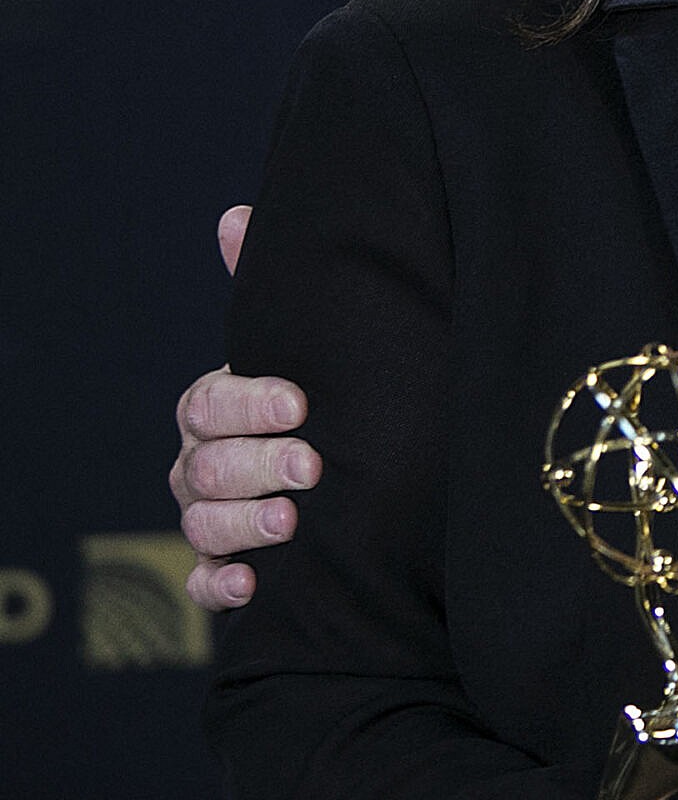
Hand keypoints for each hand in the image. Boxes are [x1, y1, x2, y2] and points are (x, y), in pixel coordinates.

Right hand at [169, 204, 318, 610]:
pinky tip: (253, 582)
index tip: (300, 401)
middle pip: (205, 467)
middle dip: (257, 465)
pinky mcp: (225, 568)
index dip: (249, 403)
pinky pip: (202, 584)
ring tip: (293, 521)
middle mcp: (203, 462)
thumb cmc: (321, 395)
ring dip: (243, 524)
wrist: (353, 471)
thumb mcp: (305, 346)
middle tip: (311, 465)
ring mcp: (209, 517)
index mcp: (217, 406)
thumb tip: (237, 214)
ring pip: (201, 523)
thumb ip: (268, 290)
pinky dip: (221, 584)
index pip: (209, 403)